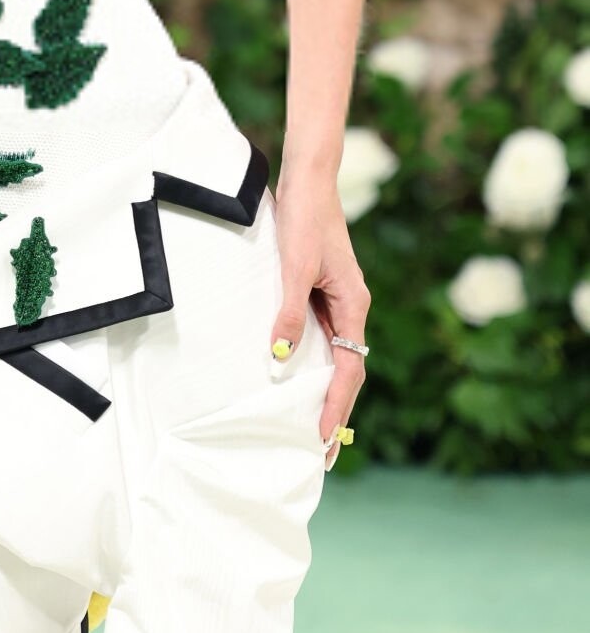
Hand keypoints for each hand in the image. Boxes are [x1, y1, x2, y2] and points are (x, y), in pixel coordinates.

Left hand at [270, 171, 368, 468]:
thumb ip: (289, 312)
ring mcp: (336, 300)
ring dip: (324, 389)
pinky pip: (320, 335)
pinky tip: (294, 374)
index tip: (323, 439)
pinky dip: (311, 361)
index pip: (348, 371)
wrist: (309, 180)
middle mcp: (350, 308)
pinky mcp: (320, 290)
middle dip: (334, 411)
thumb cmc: (305, 219)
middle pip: (346, 370)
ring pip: (333, 355)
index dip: (335, 407)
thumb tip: (280, 357)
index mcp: (353, 306)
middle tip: (320, 452)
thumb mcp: (295, 267)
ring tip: (308, 425)